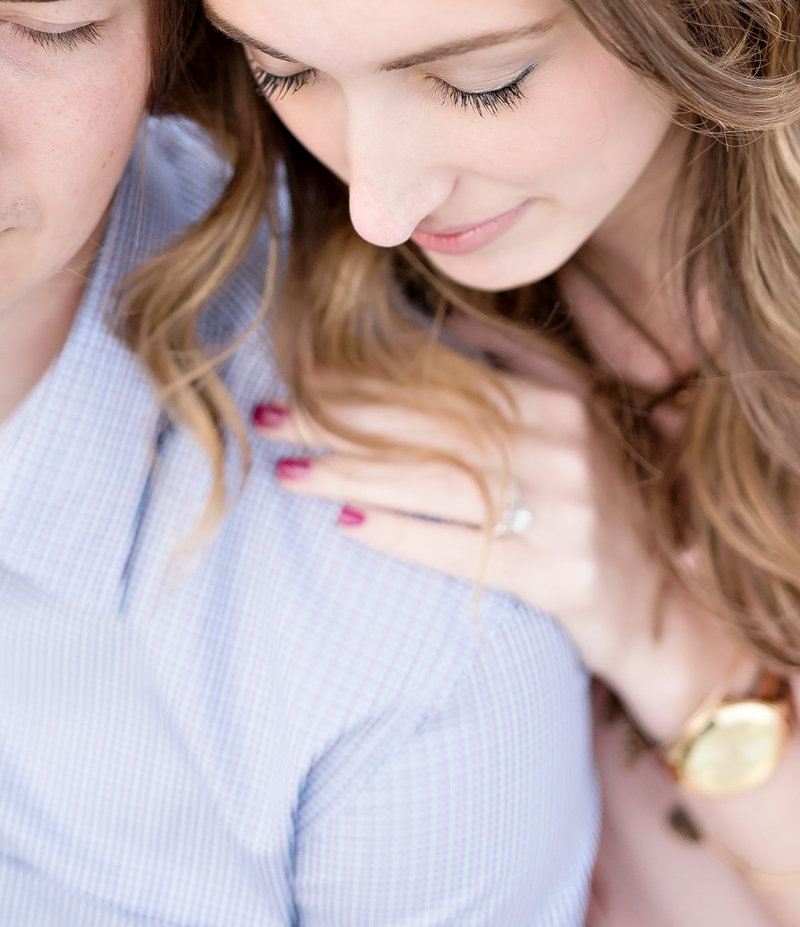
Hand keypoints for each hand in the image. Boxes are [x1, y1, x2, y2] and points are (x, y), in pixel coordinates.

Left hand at [257, 330, 747, 740]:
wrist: (658, 605)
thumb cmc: (593, 502)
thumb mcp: (569, 419)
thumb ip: (508, 367)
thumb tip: (424, 321)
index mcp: (557, 397)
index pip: (442, 378)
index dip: (366, 375)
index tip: (300, 372)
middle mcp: (560, 445)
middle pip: (425, 424)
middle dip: (336, 420)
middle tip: (268, 417)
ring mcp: (563, 510)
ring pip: (432, 481)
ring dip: (349, 475)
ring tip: (287, 471)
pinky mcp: (557, 575)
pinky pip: (459, 549)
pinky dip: (398, 535)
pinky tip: (345, 525)